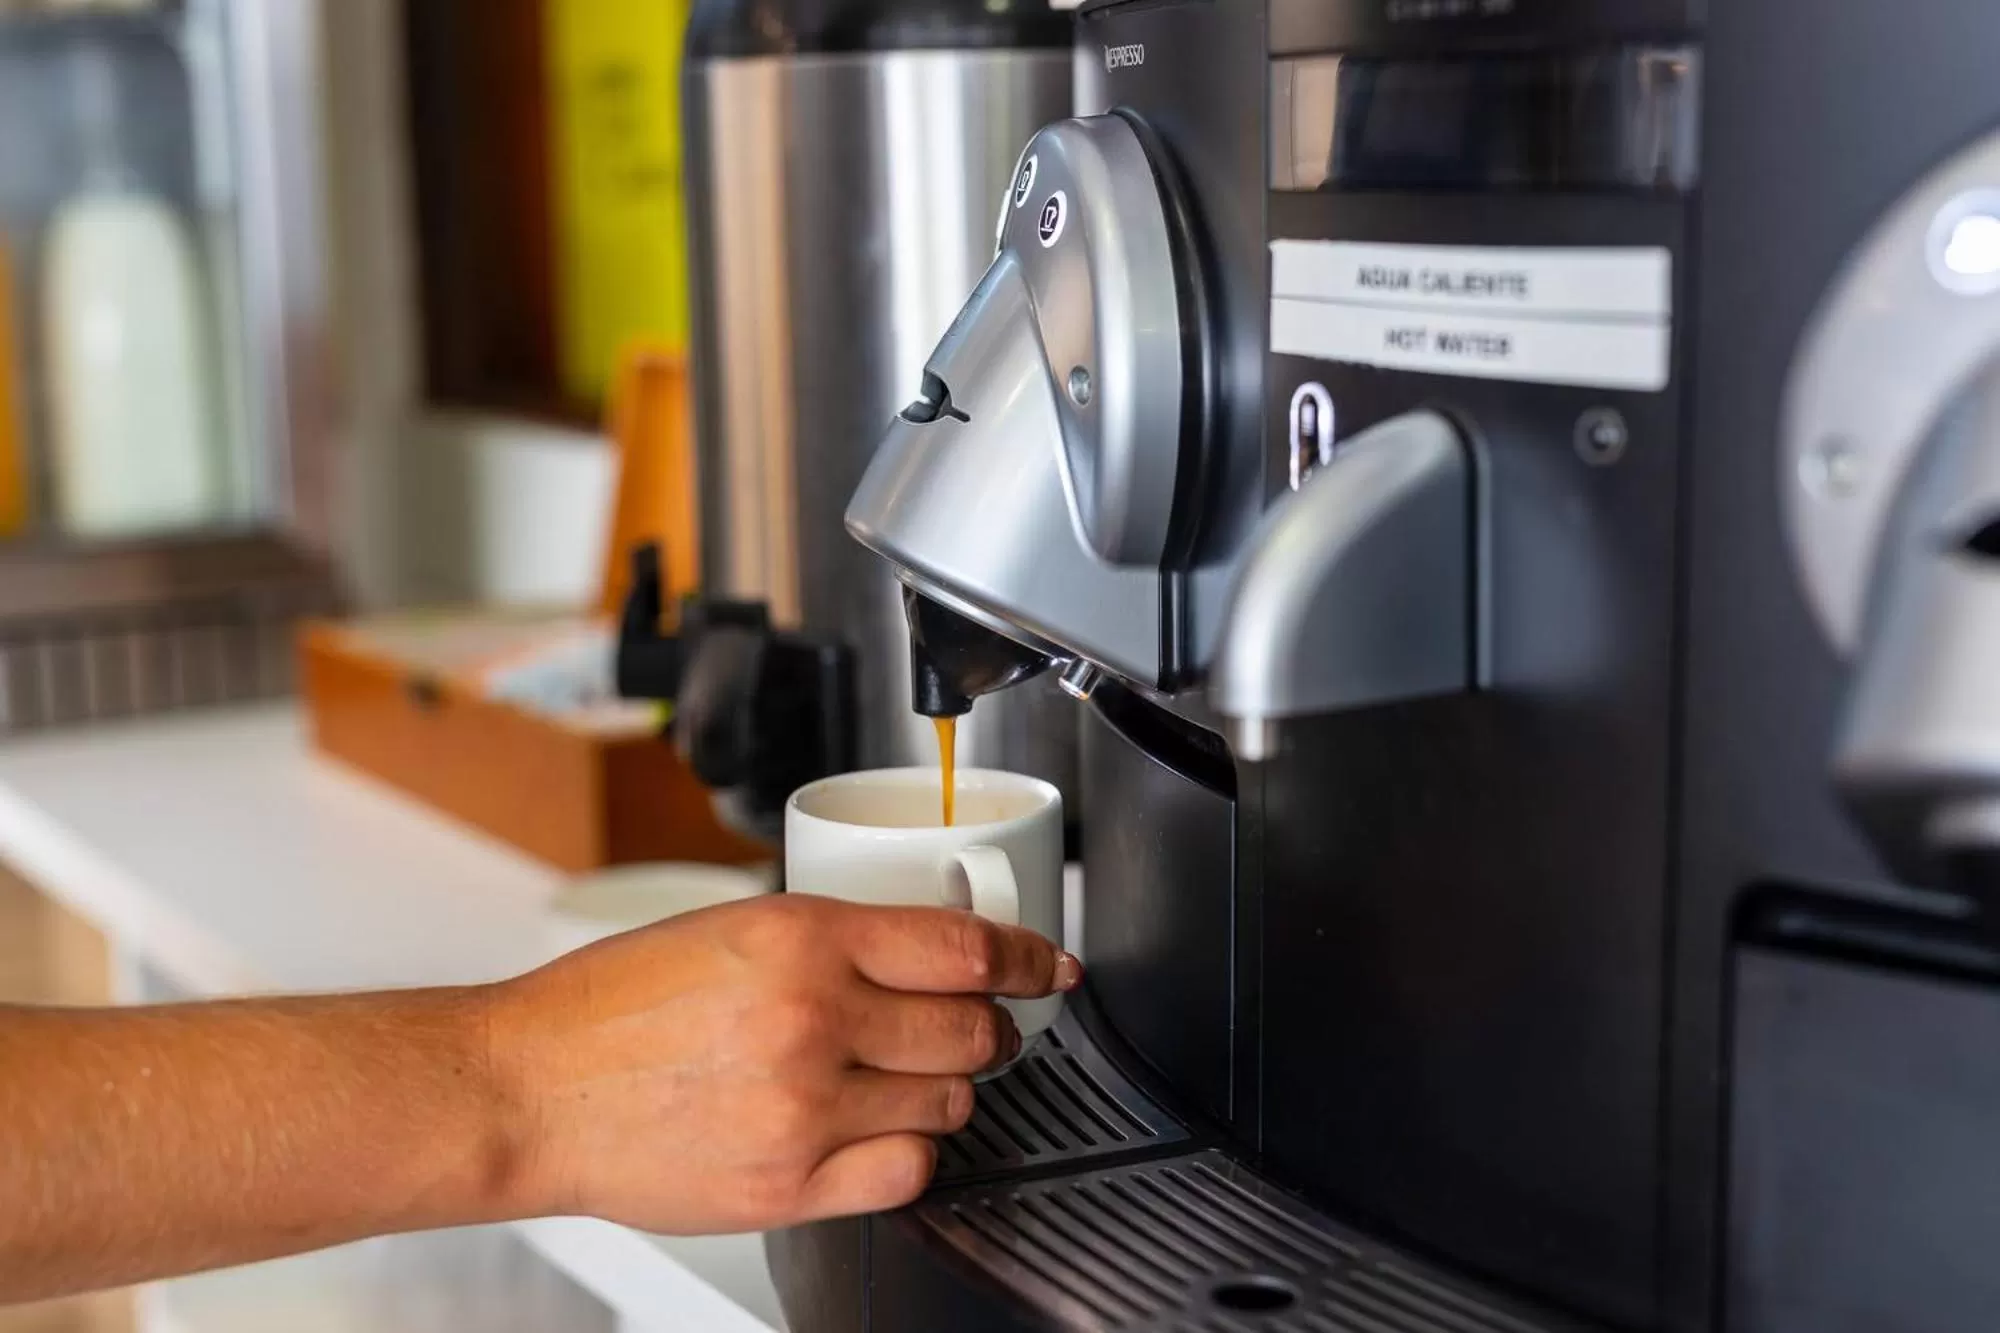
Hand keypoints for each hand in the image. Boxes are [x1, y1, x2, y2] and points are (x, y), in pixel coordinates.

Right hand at [484, 894, 1081, 1234]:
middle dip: (993, 1027)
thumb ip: (831, 937)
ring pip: (949, 1102)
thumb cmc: (611, 1006)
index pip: (964, 947)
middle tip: (980, 1027)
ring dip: (948, 1088)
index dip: (1029, 957)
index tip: (1050, 966)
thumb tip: (924, 952)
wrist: (530, 1087)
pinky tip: (880, 1132)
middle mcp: (813, 1019)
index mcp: (801, 938)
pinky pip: (906, 1172)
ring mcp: (804, 1109)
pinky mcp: (789, 1185)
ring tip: (908, 1079)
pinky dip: (910, 1151)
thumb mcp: (727, 926)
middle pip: (973, 1028)